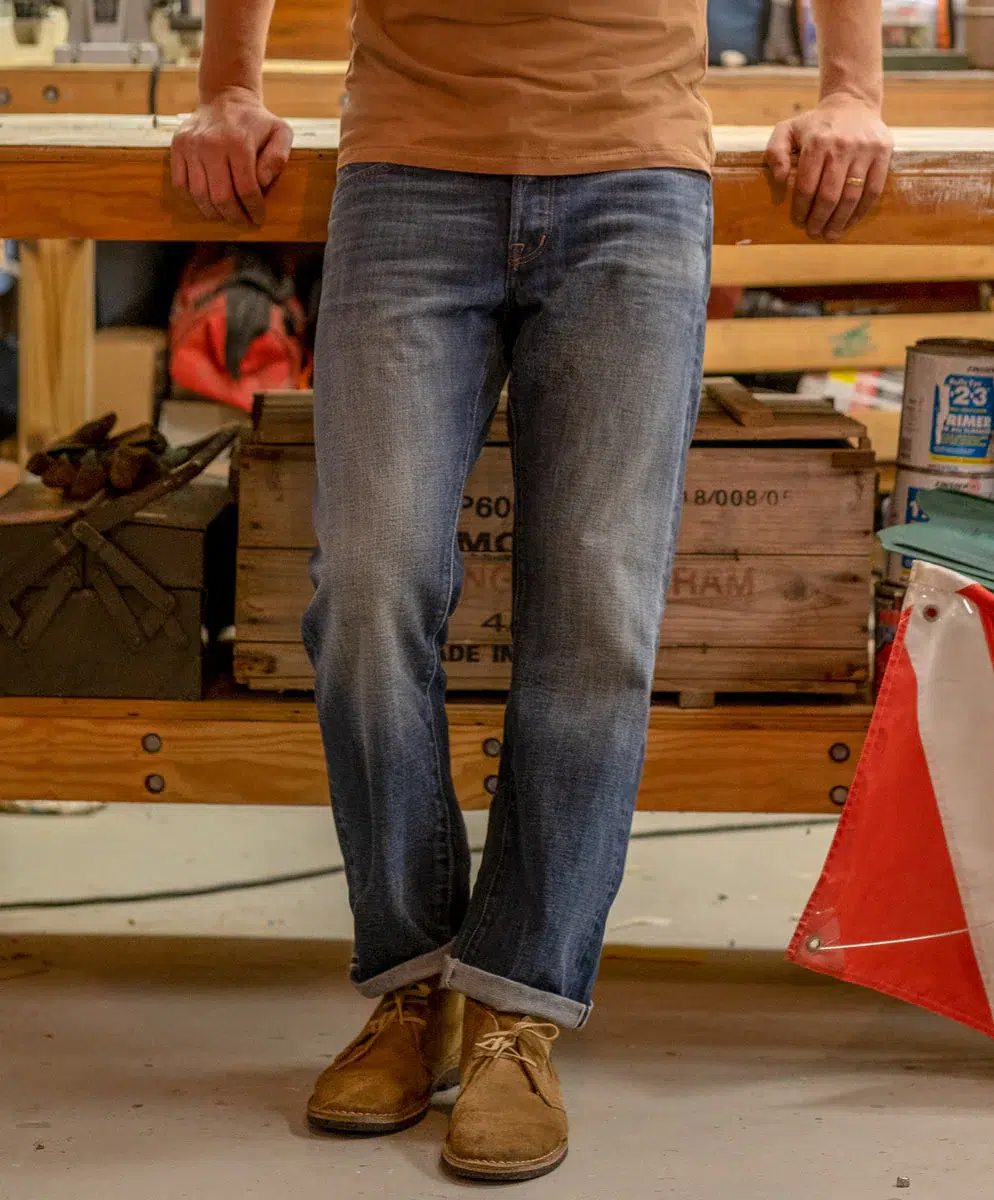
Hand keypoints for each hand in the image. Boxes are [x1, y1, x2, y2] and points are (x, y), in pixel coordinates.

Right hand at [171, 88, 292, 225]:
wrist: (225, 97)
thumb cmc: (257, 122)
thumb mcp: (280, 132)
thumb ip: (279, 158)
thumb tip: (263, 182)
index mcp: (238, 142)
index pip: (246, 189)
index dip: (253, 210)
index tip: (258, 218)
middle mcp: (211, 144)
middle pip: (221, 197)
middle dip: (234, 217)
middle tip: (243, 222)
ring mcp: (191, 145)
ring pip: (199, 195)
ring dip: (214, 213)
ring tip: (227, 214)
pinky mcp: (177, 146)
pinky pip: (181, 185)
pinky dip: (194, 200)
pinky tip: (208, 201)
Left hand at [764, 94, 892, 240]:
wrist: (853, 103)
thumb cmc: (816, 124)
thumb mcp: (788, 129)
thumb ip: (775, 151)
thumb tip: (778, 178)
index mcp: (817, 142)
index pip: (806, 186)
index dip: (801, 209)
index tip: (798, 221)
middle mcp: (842, 145)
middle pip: (829, 195)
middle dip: (819, 219)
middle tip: (814, 232)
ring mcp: (865, 149)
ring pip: (852, 196)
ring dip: (840, 221)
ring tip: (831, 234)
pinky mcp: (883, 151)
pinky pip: (873, 189)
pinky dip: (861, 211)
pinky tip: (851, 221)